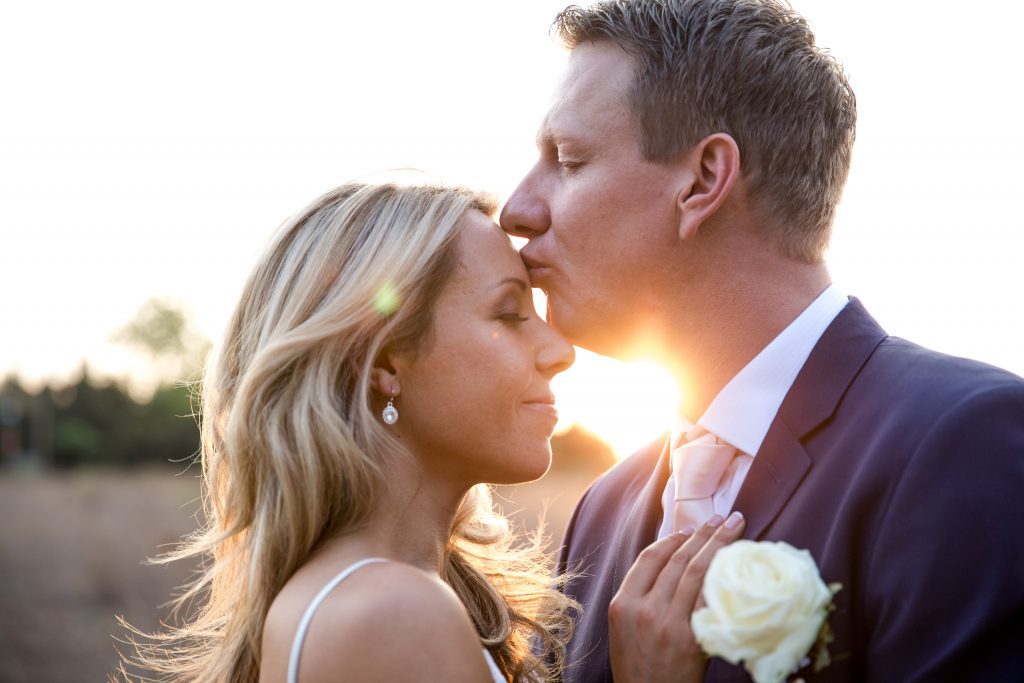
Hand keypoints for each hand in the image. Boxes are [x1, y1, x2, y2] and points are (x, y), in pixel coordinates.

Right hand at [608, 511, 745, 682]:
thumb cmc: (638, 668)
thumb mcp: (624, 630)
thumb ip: (640, 599)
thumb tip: (671, 566)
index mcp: (622, 605)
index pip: (649, 559)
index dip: (671, 539)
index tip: (689, 529)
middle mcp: (644, 610)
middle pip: (677, 560)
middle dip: (702, 535)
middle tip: (722, 518)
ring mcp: (668, 625)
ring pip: (695, 573)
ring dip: (717, 546)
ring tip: (733, 529)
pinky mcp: (692, 640)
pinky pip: (710, 599)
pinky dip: (723, 578)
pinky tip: (736, 565)